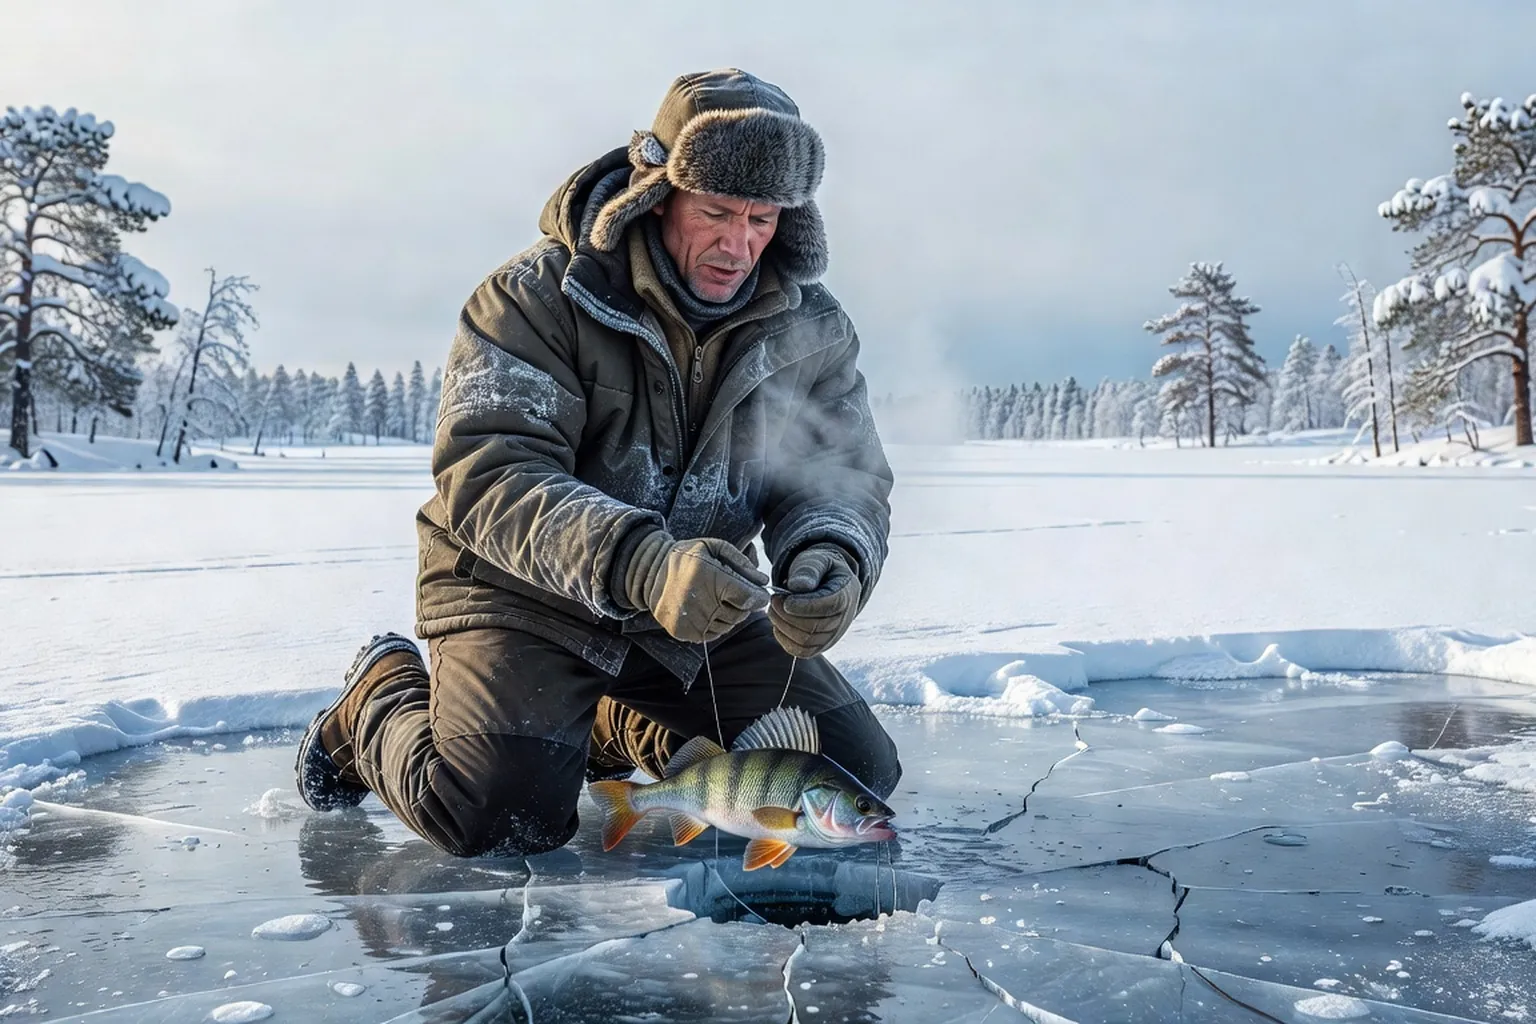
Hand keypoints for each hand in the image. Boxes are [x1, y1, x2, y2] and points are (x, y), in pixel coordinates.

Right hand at [626, 532, 769, 643]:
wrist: (651, 571)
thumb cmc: (688, 558)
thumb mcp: (714, 547)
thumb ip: (741, 562)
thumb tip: (762, 581)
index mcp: (709, 576)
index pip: (747, 597)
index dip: (758, 598)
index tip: (759, 595)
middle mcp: (699, 601)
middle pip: (739, 614)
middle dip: (742, 605)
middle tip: (733, 593)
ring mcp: (690, 619)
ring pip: (727, 626)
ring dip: (728, 615)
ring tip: (717, 600)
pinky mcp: (683, 631)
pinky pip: (712, 634)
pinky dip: (714, 624)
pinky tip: (706, 610)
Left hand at [768, 544, 861, 657]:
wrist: (828, 583)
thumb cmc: (820, 570)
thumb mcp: (817, 560)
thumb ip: (809, 569)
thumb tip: (797, 586)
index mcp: (846, 593)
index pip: (830, 605)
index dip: (805, 605)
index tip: (784, 600)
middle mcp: (843, 619)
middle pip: (813, 626)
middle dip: (787, 615)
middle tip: (773, 600)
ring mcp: (832, 636)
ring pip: (805, 640)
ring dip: (783, 625)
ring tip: (773, 609)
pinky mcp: (820, 646)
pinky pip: (800, 651)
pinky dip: (785, 639)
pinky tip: (778, 623)